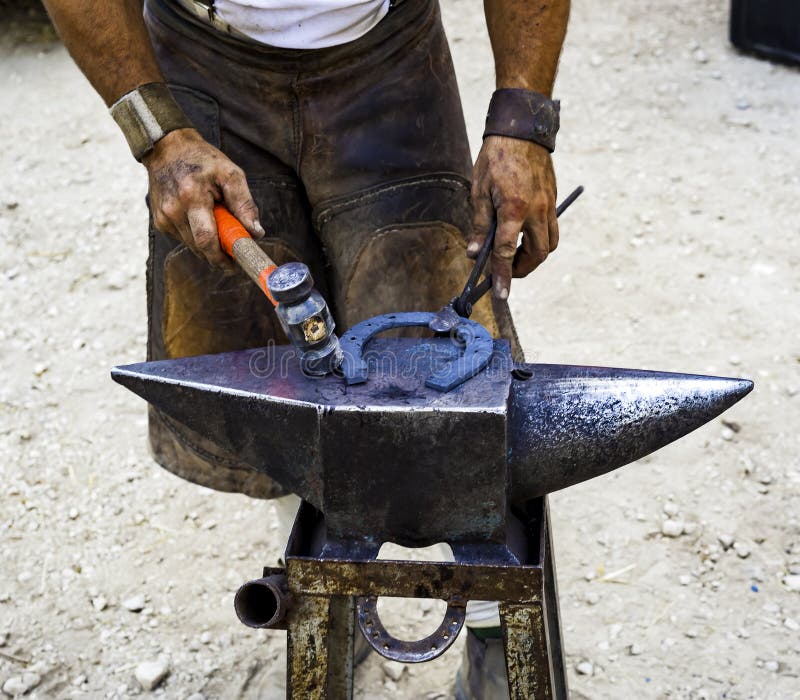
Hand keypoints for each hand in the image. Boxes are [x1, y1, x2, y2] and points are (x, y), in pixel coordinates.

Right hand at [143, 129, 263, 267]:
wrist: (167, 149)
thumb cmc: (203, 160)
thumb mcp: (230, 174)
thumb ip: (244, 204)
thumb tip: (256, 233)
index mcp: (191, 197)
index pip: (207, 239)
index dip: (222, 257)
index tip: (235, 265)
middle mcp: (173, 210)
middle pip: (200, 247)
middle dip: (219, 254)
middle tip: (233, 251)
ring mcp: (163, 217)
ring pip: (192, 246)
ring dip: (208, 245)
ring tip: (218, 226)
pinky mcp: (159, 222)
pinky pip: (183, 239)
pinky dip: (196, 236)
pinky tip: (201, 220)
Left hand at [469, 136, 557, 298]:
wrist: (522, 130)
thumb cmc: (496, 158)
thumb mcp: (479, 191)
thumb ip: (479, 225)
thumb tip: (476, 252)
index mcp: (514, 209)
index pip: (508, 253)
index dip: (503, 276)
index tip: (501, 295)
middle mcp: (536, 210)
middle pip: (537, 254)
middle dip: (522, 269)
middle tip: (506, 272)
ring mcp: (548, 205)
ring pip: (550, 244)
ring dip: (534, 256)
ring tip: (515, 254)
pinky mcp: (553, 200)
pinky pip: (553, 229)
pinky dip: (540, 240)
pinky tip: (524, 235)